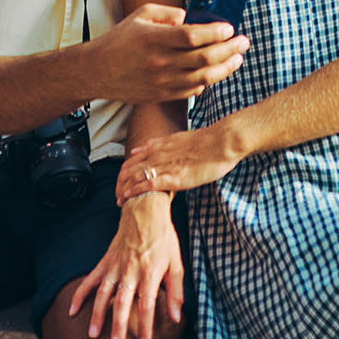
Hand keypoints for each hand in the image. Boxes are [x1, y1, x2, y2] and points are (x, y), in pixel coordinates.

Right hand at [67, 193, 184, 338]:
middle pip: (122, 303)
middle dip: (117, 326)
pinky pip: (90, 280)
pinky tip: (72, 311)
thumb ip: (176, 292)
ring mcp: (115, 266)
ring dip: (96, 315)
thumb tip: (176, 317)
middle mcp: (130, 271)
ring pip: (103, 294)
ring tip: (92, 334)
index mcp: (150, 273)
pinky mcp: (105, 262)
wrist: (144, 212)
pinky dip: (80, 295)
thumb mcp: (176, 263)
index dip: (145, 326)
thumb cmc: (163, 239)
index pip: (147, 305)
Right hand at [86, 3, 248, 103]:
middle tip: (243, 42)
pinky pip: (192, 90)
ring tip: (237, 58)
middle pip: (204, 58)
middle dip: (229, 49)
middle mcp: (160, 61)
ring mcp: (162, 81)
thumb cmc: (120, 40)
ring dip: (225, 68)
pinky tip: (215, 72)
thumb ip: (169, 12)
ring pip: (203, 77)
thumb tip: (192, 18)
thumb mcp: (141, 15)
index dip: (215, 32)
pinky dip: (207, 81)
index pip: (193, 36)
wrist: (97, 71)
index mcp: (154, 38)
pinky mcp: (161, 95)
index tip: (229, 28)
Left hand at [117, 125, 244, 200]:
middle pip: (129, 168)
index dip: (124, 172)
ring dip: (124, 189)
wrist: (222, 142)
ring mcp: (165, 165)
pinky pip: (148, 184)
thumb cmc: (208, 142)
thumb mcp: (179, 138)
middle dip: (120, 183)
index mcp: (160, 146)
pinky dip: (136, 191)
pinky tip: (129, 198)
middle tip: (116, 195)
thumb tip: (144, 147)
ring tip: (118, 200)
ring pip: (135, 176)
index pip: (133, 159)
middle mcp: (159, 155)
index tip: (121, 182)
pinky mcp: (174, 177)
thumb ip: (161, 144)